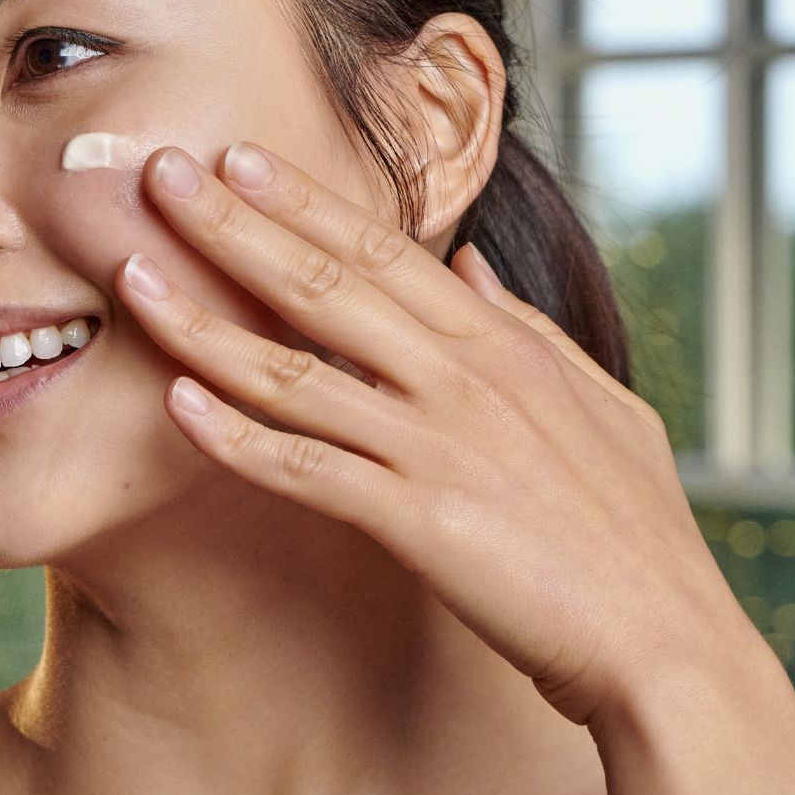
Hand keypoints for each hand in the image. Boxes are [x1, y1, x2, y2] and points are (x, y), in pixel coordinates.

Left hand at [114, 140, 763, 728]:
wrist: (660, 637)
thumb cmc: (630, 528)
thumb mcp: (594, 401)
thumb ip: (525, 326)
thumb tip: (471, 262)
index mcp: (500, 344)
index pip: (383, 251)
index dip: (303, 202)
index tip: (236, 157)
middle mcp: (461, 378)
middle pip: (324, 286)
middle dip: (234, 226)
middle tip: (159, 173)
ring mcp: (435, 446)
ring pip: (294, 372)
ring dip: (205, 325)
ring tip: (134, 281)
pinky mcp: (417, 521)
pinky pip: (306, 470)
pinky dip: (237, 440)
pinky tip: (176, 407)